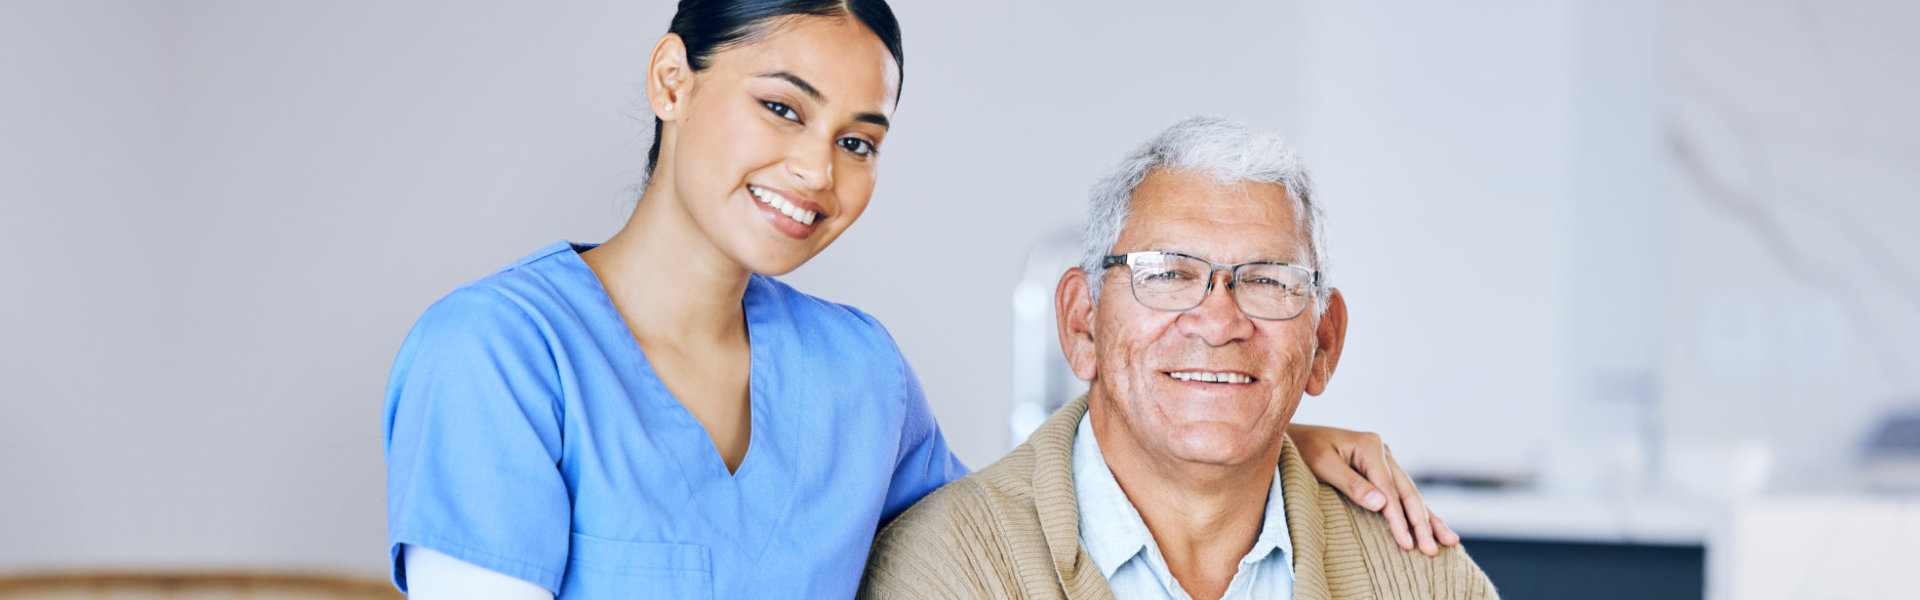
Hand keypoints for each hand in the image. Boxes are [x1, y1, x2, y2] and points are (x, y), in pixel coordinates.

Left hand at [1287, 423, 1459, 555]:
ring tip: (1449, 541)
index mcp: (1370, 446)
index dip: (1398, 518)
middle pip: (1407, 492)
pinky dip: (1419, 511)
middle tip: (1431, 549)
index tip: (1406, 542)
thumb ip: (1351, 484)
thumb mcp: (1322, 465)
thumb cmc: (1303, 451)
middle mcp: (1382, 451)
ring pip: (1411, 494)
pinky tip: (1434, 526)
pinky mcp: (1381, 470)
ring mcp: (1385, 460)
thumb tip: (1382, 504)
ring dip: (1429, 519)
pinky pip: (1403, 493)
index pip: (1389, 489)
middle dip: (1421, 523)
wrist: (1294, 439)